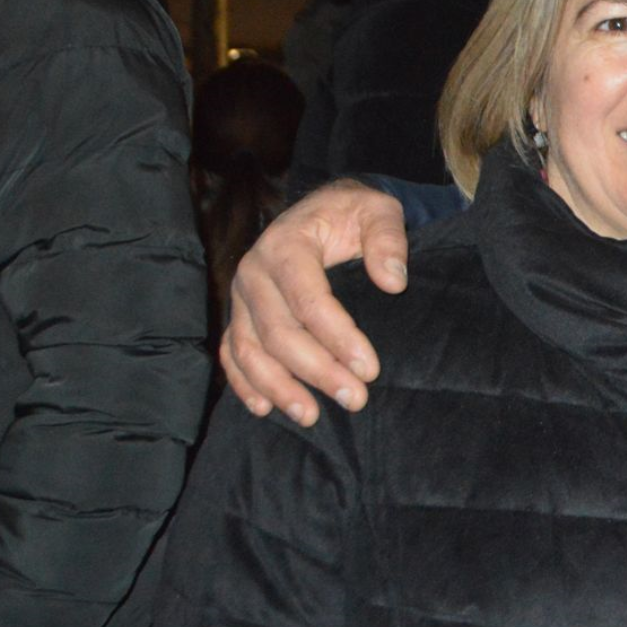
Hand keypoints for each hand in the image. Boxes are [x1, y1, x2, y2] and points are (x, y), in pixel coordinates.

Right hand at [220, 179, 408, 425]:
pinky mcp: (240, 314)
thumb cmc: (354, 213)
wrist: (325, 209)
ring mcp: (242, 296)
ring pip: (250, 349)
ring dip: (278, 387)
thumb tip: (393, 281)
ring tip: (311, 417)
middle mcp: (254, 272)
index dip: (338, 337)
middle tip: (355, 399)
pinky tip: (265, 408)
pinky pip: (233, 352)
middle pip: (279, 331)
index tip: (369, 368)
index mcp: (285, 244)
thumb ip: (388, 238)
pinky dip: (244, 382)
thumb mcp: (379, 209)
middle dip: (317, 370)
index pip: (308, 299)